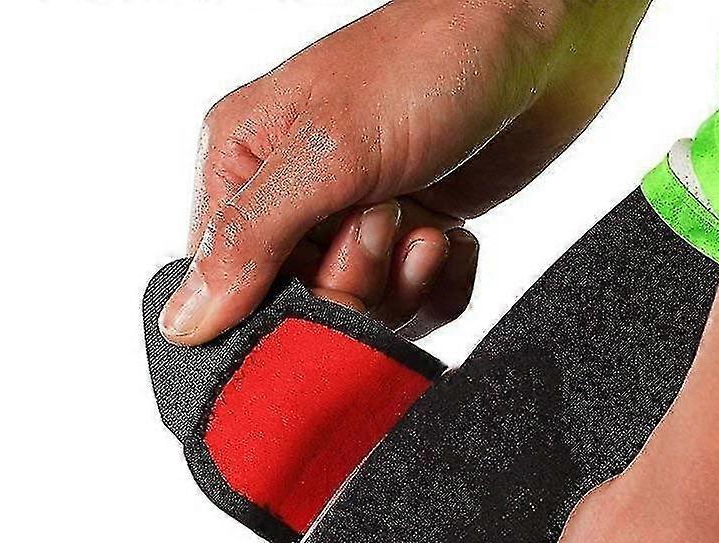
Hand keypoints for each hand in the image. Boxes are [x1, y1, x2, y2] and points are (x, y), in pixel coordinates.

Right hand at [161, 0, 646, 344]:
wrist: (536, 40)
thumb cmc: (423, 70)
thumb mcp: (324, 154)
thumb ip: (249, 243)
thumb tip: (182, 325)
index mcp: (239, 167)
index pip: (228, 289)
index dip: (284, 300)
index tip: (332, 253)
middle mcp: (291, 204)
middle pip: (301, 313)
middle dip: (355, 287)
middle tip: (390, 218)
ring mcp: (355, 227)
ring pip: (362, 321)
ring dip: (404, 288)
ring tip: (426, 224)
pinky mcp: (412, 244)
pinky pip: (417, 314)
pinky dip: (443, 286)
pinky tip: (453, 237)